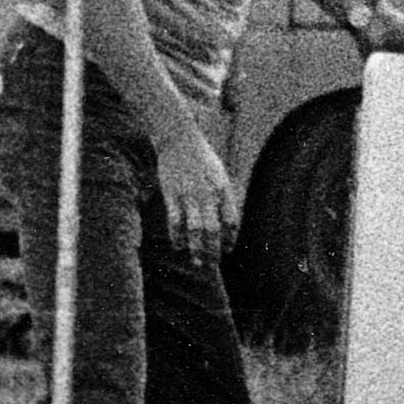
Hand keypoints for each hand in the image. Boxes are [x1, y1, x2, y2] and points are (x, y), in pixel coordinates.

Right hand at [160, 135, 236, 262]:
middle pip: (214, 230)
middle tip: (212, 264)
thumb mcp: (220, 174)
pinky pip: (175, 221)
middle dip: (214, 251)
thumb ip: (224, 195)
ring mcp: (189, 195)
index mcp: (223, 189)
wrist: (179, 138)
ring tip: (197, 262)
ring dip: (197, 249)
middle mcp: (208, 194)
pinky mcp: (172, 194)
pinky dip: (177, 236)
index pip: (231, 221)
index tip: (228, 250)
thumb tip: (228, 219)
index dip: (230, 239)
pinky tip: (178, 246)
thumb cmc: (201, 157)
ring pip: (195, 229)